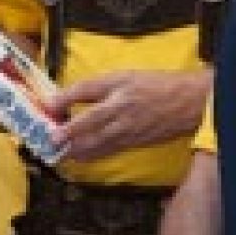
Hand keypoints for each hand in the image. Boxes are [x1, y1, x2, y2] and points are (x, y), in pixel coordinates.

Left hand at [53, 69, 206, 163]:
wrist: (188, 103)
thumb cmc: (157, 85)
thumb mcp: (127, 76)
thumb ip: (100, 87)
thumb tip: (70, 97)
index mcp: (119, 84)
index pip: (86, 90)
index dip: (64, 98)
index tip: (47, 105)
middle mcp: (122, 107)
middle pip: (89, 121)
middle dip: (67, 131)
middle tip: (51, 138)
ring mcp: (128, 127)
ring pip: (97, 141)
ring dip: (75, 148)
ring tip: (58, 152)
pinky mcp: (134, 142)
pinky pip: (108, 151)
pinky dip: (91, 156)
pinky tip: (78, 158)